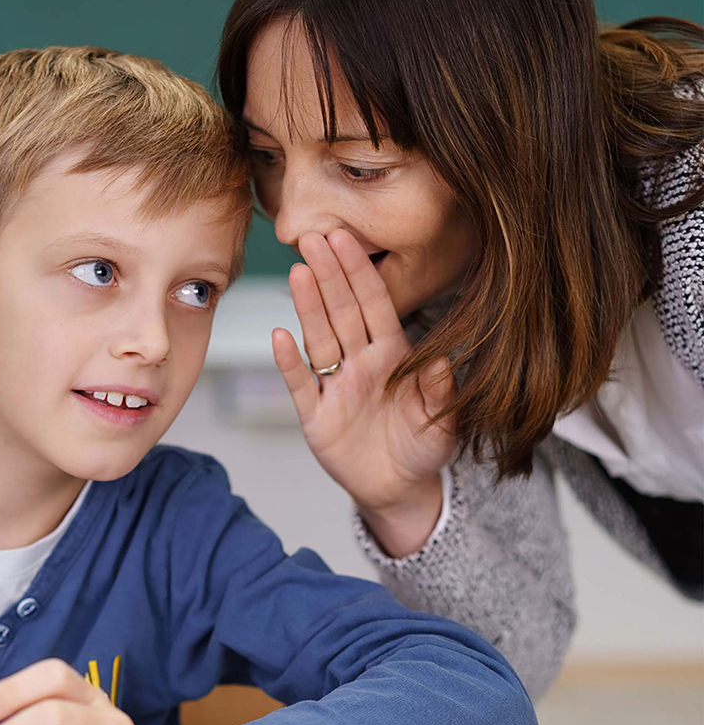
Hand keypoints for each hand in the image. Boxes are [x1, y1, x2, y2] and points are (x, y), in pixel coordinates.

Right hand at [273, 230, 456, 556]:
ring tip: (299, 272)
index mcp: (393, 356)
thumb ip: (442, 391)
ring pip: (319, 339)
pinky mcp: (316, 417)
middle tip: (312, 236)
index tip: (346, 238)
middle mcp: (360, 364)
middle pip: (342, 312)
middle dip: (329, 274)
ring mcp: (336, 388)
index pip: (374, 305)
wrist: (400, 488)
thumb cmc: (423, 446)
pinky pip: (301, 385)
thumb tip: (445, 361)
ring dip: (309, 307)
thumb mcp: (444, 420)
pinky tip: (279, 336)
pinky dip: (288, 363)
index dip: (360, 272)